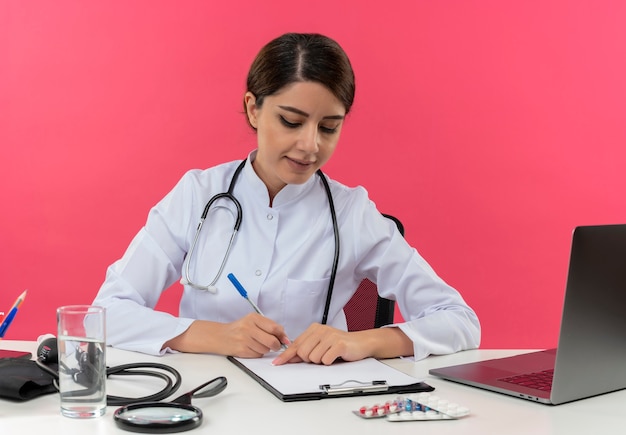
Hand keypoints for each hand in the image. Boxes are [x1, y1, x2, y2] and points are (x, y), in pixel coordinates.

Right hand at [164, 313, 288, 357]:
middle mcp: (248, 327)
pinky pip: (257, 355)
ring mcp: (244, 339)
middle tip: (273, 345)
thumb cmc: (238, 329)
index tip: (285, 339)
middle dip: (275, 345)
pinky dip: (257, 353)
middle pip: (272, 341)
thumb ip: (268, 326)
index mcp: (253, 318)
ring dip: (265, 349)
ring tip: (256, 344)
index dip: (282, 335)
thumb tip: (284, 337)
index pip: (275, 327)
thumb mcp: (252, 321)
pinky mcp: (241, 349)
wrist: (219, 336)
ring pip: (265, 349)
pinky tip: (250, 348)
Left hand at [272, 323, 369, 365]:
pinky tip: (335, 357)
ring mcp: (330, 336)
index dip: (286, 356)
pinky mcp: (338, 344)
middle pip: (302, 353)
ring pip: (313, 358)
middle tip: (321, 356)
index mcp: (314, 329)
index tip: (277, 363)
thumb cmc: (339, 345)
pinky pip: (325, 360)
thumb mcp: (320, 344)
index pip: (296, 344)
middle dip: (310, 360)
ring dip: (321, 361)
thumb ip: (305, 350)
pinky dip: (329, 363)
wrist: (361, 343)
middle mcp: (320, 330)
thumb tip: (288, 358)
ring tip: (330, 355)